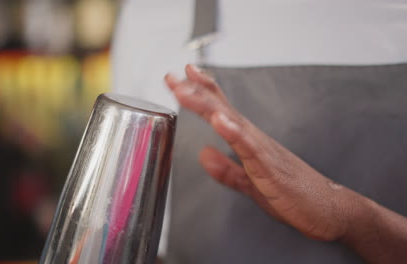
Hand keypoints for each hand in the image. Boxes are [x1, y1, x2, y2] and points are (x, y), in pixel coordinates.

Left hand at [164, 64, 367, 241]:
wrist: (330, 210)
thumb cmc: (293, 194)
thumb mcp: (251, 183)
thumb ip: (227, 170)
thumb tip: (204, 154)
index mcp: (248, 143)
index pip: (221, 111)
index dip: (201, 93)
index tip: (181, 77)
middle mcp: (255, 140)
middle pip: (221, 109)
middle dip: (196, 91)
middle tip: (173, 76)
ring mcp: (263, 151)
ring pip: (231, 121)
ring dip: (208, 104)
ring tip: (187, 89)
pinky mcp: (271, 168)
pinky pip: (250, 148)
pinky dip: (234, 132)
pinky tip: (220, 120)